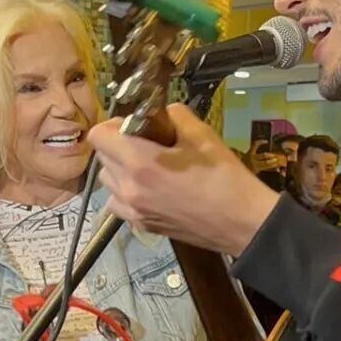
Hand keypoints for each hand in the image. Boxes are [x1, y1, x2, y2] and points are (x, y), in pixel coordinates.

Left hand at [88, 105, 278, 254]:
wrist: (242, 222)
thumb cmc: (224, 177)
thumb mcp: (202, 135)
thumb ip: (173, 115)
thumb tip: (159, 113)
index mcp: (140, 163)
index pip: (97, 136)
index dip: (112, 125)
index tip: (133, 126)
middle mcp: (128, 189)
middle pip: (101, 157)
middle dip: (118, 145)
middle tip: (146, 144)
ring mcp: (133, 212)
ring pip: (107, 182)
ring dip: (120, 170)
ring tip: (148, 168)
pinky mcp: (142, 226)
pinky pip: (120, 204)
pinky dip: (128, 194)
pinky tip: (152, 191)